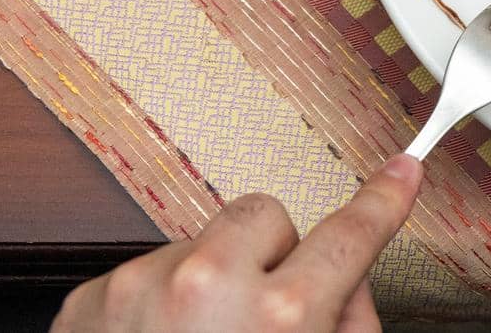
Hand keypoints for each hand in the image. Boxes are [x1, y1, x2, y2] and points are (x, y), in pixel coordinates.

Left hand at [52, 155, 422, 332]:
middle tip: (262, 316)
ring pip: (201, 243)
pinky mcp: (90, 300)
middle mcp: (209, 288)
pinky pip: (146, 271)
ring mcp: (141, 287)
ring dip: (209, 284)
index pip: (352, 233)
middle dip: (271, 257)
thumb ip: (346, 327)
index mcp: (280, 317)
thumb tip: (345, 285)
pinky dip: (156, 305)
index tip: (401, 174)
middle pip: (267, 217)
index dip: (384, 201)